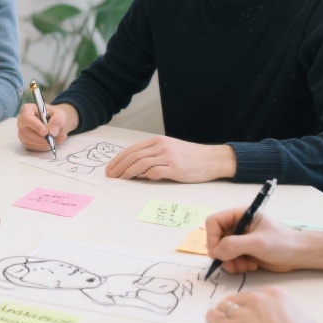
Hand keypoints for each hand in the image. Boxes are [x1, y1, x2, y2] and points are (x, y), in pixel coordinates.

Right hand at [17, 103, 75, 151]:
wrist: (54, 123)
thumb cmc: (54, 116)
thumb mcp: (59, 114)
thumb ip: (57, 120)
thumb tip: (52, 132)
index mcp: (27, 109)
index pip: (26, 118)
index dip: (36, 126)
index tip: (46, 132)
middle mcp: (21, 121)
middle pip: (26, 131)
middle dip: (40, 138)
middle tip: (52, 140)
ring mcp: (22, 132)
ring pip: (28, 140)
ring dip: (42, 143)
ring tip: (53, 141)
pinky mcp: (25, 141)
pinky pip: (30, 146)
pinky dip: (41, 147)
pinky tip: (48, 144)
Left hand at [104, 136, 235, 181]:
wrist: (212, 159)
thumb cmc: (191, 157)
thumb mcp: (170, 150)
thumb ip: (154, 156)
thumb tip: (136, 169)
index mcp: (158, 141)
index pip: (132, 149)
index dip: (119, 159)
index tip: (110, 168)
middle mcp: (161, 147)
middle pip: (133, 156)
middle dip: (118, 166)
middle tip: (110, 175)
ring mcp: (168, 157)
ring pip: (140, 163)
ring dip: (127, 172)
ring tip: (119, 179)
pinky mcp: (174, 168)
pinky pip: (154, 172)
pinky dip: (143, 176)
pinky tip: (137, 180)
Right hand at [205, 208, 300, 273]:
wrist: (298, 255)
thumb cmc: (282, 242)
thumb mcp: (258, 242)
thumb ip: (235, 245)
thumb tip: (216, 252)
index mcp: (240, 215)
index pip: (214, 222)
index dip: (212, 237)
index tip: (217, 252)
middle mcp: (237, 227)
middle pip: (215, 239)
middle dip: (222, 254)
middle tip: (231, 263)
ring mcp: (240, 240)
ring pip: (221, 252)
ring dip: (230, 262)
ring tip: (245, 266)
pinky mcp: (243, 253)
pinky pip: (230, 261)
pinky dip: (236, 266)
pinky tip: (250, 266)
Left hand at [206, 286, 322, 322]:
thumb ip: (293, 316)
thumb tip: (291, 322)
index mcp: (274, 295)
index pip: (255, 295)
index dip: (252, 305)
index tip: (251, 312)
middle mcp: (255, 300)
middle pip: (238, 299)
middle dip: (237, 309)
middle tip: (238, 320)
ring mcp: (240, 314)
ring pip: (223, 307)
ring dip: (224, 314)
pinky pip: (213, 319)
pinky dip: (213, 322)